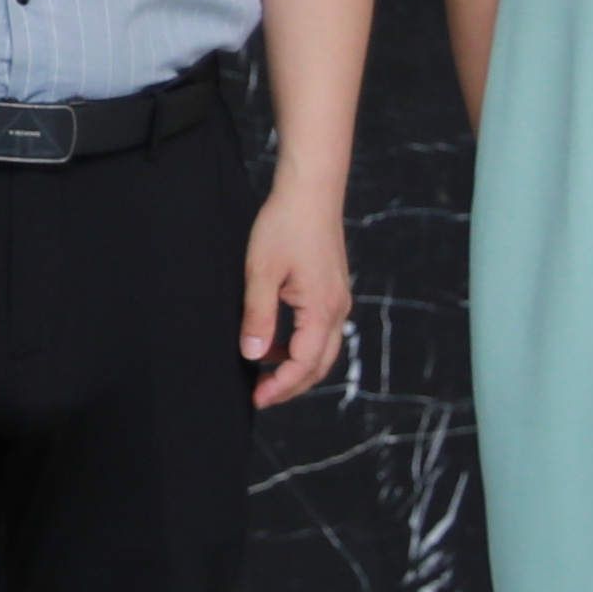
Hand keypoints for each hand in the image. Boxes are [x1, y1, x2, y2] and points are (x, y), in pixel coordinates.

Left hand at [238, 174, 351, 411]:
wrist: (310, 192)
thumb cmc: (284, 226)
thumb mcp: (261, 272)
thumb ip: (257, 317)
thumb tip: (253, 355)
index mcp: (321, 309)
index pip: (304, 364)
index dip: (280, 387)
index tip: (256, 399)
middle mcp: (337, 309)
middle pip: (319, 365)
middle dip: (291, 386)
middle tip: (260, 396)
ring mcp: (338, 300)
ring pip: (322, 350)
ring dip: (296, 366)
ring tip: (263, 372)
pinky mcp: (332, 291)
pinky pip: (321, 331)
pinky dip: (300, 346)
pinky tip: (275, 343)